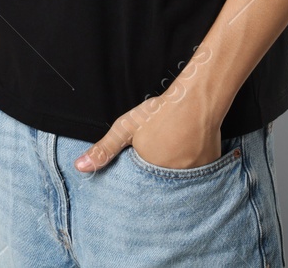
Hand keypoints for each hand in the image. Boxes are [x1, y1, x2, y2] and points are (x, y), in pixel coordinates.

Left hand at [74, 81, 223, 172]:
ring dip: (174, 170)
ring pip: (178, 181)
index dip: (138, 176)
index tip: (143, 160)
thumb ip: (104, 149)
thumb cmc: (160, 112)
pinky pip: (196, 174)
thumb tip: (80, 167)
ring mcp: (192, 175)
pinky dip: (191, 167)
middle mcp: (172, 180)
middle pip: (159, 185)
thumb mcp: (126, 128)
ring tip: (174, 149)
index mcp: (150, 174)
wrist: (196, 99)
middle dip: (157, 173)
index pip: (139, 187)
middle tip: (161, 151)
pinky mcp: (208, 169)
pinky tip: (188, 150)